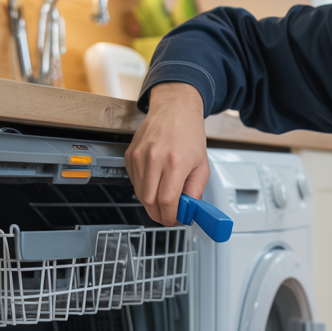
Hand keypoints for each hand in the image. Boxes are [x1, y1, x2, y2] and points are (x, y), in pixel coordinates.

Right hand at [126, 82, 209, 225]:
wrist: (174, 109)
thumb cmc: (189, 134)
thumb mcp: (202, 165)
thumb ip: (195, 191)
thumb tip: (188, 211)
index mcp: (175, 162)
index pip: (167, 202)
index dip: (171, 217)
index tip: (175, 220)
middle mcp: (154, 159)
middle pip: (149, 202)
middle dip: (159, 214)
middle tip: (169, 215)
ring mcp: (138, 156)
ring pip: (139, 193)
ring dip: (151, 202)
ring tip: (164, 197)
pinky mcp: (129, 155)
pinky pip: (134, 181)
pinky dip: (144, 187)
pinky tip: (155, 181)